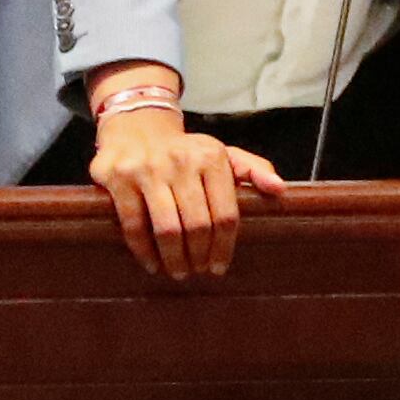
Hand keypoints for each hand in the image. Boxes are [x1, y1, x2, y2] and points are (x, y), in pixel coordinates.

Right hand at [88, 100, 284, 281]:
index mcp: (212, 157)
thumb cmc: (186, 153)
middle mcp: (181, 161)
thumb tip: (280, 190)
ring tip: (178, 272)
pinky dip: (144, 251)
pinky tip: (152, 264)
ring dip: (174, 258)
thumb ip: (253, 170)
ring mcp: (148, 168)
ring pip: (167, 228)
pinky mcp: (118, 177)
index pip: (226, 214)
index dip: (224, 247)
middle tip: (197, 272)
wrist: (136, 128)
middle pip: (198, 225)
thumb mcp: (222, 154)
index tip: (219, 268)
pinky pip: (134, 224)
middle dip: (199, 256)